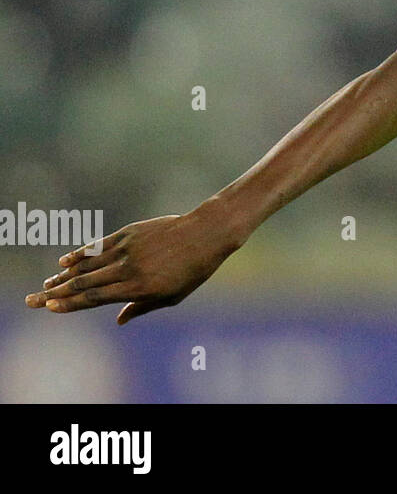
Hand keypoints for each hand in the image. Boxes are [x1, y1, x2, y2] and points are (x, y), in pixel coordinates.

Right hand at [24, 206, 239, 324]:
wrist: (206, 233)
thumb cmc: (193, 270)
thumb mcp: (173, 296)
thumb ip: (142, 307)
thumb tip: (118, 320)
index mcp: (140, 288)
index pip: (96, 297)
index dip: (71, 304)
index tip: (50, 308)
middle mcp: (130, 269)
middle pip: (85, 282)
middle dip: (56, 292)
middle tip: (33, 299)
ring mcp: (128, 249)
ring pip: (89, 264)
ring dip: (64, 275)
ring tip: (46, 284)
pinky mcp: (131, 233)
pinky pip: (100, 245)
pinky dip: (81, 253)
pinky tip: (65, 260)